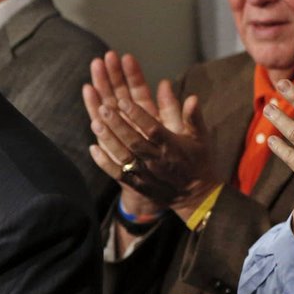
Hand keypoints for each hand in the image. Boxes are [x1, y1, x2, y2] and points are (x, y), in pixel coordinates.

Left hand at [83, 51, 217, 219]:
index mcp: (172, 146)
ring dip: (108, 140)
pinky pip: (118, 174)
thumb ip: (193, 117)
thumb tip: (192, 97)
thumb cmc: (197, 161)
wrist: (196, 196)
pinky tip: (93, 148)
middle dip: (118, 125)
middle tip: (104, 108)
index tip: (124, 101)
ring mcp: (145, 174)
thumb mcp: (200, 138)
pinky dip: (104, 163)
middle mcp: (157, 160)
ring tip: (95, 123)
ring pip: (123, 156)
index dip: (138, 116)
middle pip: (134, 141)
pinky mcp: (137, 184)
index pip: (153, 129)